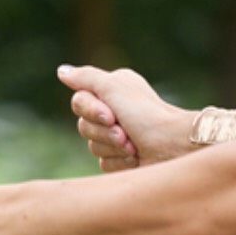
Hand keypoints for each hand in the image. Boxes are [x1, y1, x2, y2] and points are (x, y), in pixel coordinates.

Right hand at [57, 65, 191, 171]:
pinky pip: (104, 163)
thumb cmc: (147, 115)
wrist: (173, 146)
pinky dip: (120, 161)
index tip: (111, 114)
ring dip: (113, 148)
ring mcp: (118, 136)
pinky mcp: (122, 158)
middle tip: (125, 133)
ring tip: (134, 147)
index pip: (79, 103)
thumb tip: (61, 71)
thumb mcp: (114, 87)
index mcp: (113, 91)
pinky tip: (136, 158)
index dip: (91, 111)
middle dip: (104, 132)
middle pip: (84, 126)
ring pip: (93, 147)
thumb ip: (86, 77)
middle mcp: (115, 111)